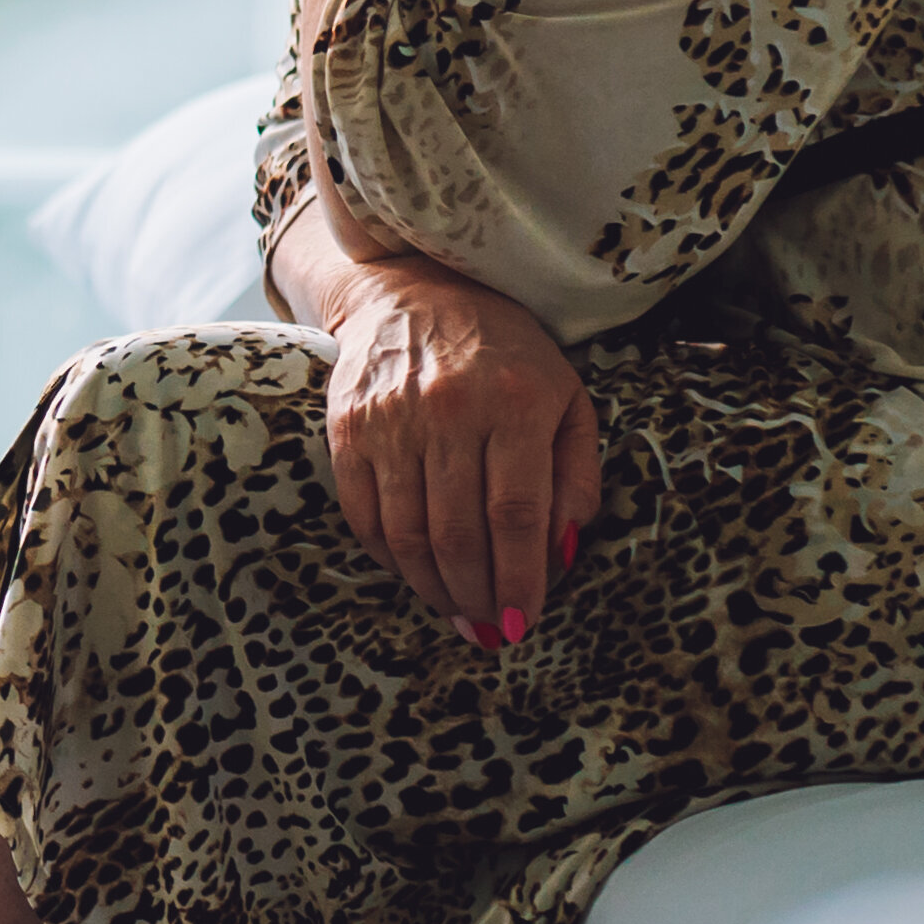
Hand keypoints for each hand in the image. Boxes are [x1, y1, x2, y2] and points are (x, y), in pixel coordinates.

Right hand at [312, 251, 602, 643]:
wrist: (415, 291)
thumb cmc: (505, 352)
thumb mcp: (566, 397)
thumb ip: (575, 473)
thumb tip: (564, 550)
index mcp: (514, 404)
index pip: (515, 515)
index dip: (518, 579)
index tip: (522, 621)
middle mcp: (450, 411)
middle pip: (458, 533)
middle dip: (475, 596)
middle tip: (488, 632)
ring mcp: (391, 420)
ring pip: (408, 533)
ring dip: (432, 587)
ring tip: (454, 611)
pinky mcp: (348, 428)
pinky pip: (364, 514)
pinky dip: (389, 557)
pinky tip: (414, 573)